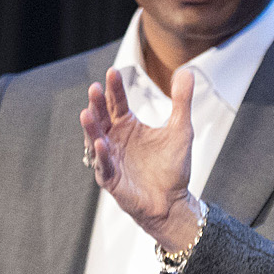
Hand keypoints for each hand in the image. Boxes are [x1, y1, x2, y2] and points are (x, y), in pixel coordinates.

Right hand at [80, 66, 203, 251]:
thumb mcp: (181, 129)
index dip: (113, 88)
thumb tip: (186, 72)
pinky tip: (100, 144)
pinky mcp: (112, 179)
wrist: (174, 201)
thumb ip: (182, 101)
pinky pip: (103, 166)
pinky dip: (101, 155)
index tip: (112, 72)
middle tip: (94, 88)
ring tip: (87, 113)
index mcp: (127, 126)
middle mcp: (115, 140)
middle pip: (102, 118)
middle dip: (97, 104)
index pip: (116, 102)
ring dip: (91, 128)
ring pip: (95, 140)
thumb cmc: (173, 167)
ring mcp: (111, 159)